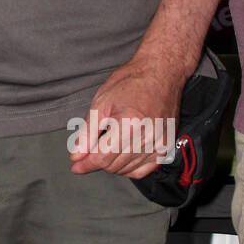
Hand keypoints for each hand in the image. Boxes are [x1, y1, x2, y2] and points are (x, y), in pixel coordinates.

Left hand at [69, 57, 185, 178]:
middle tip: (88, 152)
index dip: (86, 163)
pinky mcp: (166, 146)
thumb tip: (77, 155)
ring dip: (112, 164)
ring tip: (106, 146)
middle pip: (114, 165)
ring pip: (127, 169)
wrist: (160, 73)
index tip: (76, 165)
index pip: (102, 157)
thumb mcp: (101, 103)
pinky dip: (130, 168)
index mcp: (129, 125)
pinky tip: (121, 156)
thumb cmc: (131, 82)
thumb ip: (87, 133)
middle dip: (97, 161)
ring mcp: (159, 143)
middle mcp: (147, 137)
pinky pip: (144, 169)